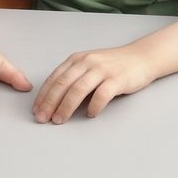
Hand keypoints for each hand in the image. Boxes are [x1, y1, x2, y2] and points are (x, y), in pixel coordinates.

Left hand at [33, 46, 155, 123]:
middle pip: (63, 84)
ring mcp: (102, 70)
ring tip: (59, 120)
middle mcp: (88, 62)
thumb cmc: (113, 65)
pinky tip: (90, 115)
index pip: (55, 78)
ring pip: (78, 89)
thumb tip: (53, 101)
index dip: (43, 95)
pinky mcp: (117, 79)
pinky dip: (93, 106)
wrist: (141, 58)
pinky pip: (101, 95)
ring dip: (66, 107)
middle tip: (43, 118)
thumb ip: (74, 78)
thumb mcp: (89, 65)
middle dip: (50, 103)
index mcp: (77, 59)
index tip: (36, 110)